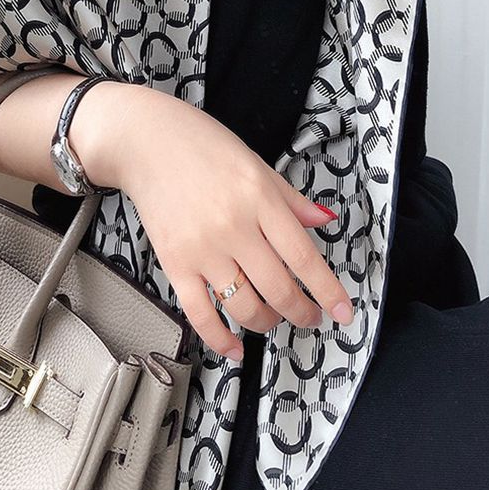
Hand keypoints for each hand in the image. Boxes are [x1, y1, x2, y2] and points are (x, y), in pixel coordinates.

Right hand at [71, 83, 353, 359]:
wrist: (144, 141)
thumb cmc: (201, 145)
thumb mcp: (256, 164)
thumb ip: (290, 199)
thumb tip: (325, 222)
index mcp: (261, 199)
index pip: (304, 257)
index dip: (328, 292)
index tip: (344, 313)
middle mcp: (235, 228)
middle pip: (279, 289)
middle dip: (302, 313)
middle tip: (311, 317)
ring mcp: (203, 250)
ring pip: (245, 307)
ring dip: (267, 323)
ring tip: (274, 318)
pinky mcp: (175, 264)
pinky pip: (200, 314)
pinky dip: (220, 339)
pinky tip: (235, 349)